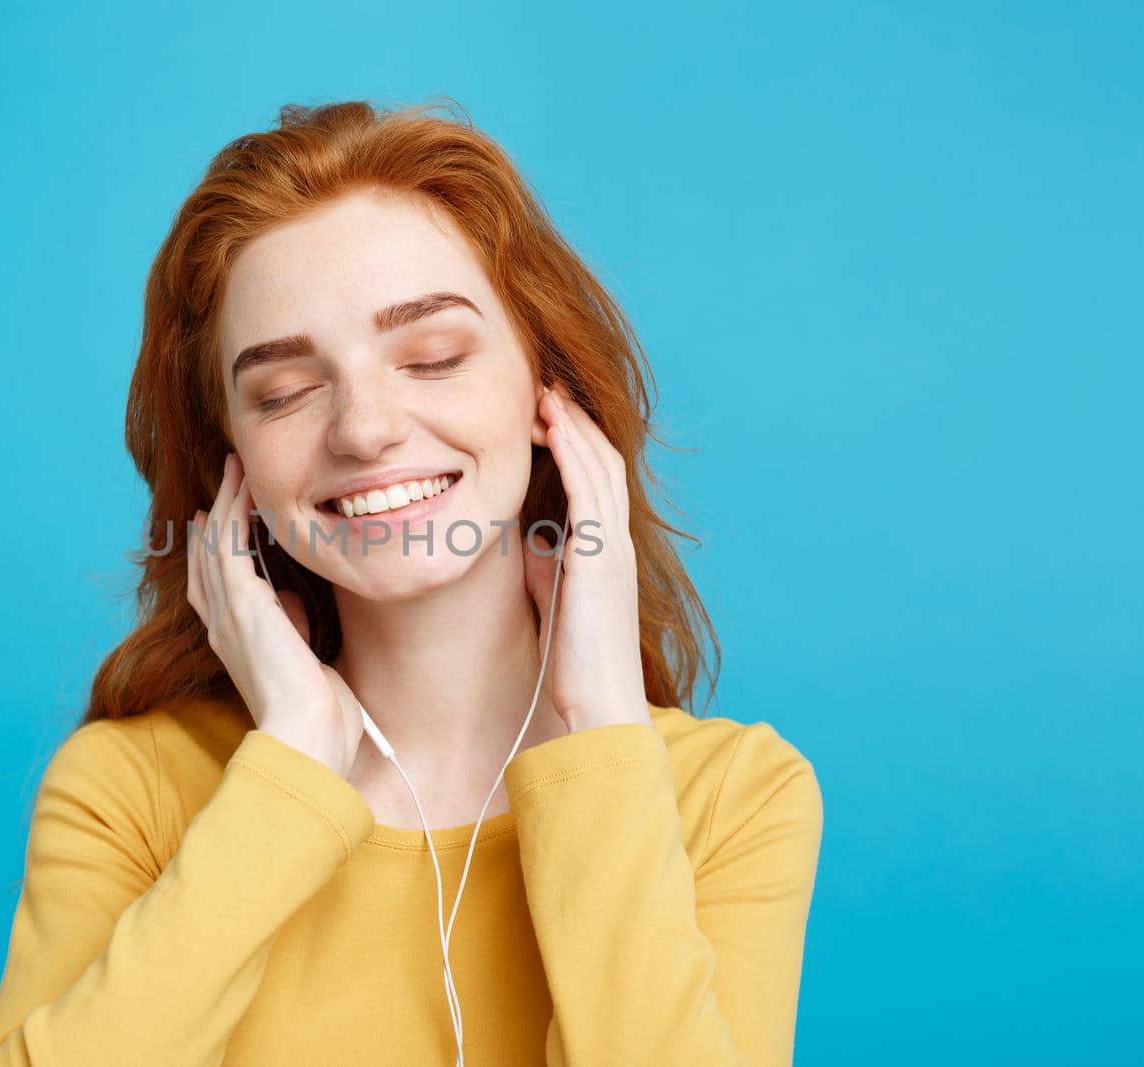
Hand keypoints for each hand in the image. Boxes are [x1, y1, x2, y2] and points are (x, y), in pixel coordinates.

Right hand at [187, 452, 368, 776]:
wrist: (307, 736)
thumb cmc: (318, 719)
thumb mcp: (306, 668)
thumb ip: (295, 635)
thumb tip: (292, 608)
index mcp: (236, 648)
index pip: (214, 593)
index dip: (210, 558)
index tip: (214, 528)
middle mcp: (223, 628)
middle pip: (207, 562)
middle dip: (213, 522)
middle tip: (222, 487)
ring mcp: (228, 613)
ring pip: (217, 542)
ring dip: (226, 501)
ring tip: (234, 468)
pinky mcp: (241, 601)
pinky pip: (228, 540)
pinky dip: (234, 508)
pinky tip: (242, 483)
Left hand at [522, 383, 651, 731]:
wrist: (597, 710)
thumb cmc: (574, 663)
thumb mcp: (551, 597)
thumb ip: (544, 562)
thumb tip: (528, 533)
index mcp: (604, 551)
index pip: (595, 479)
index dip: (572, 440)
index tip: (541, 411)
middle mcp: (615, 543)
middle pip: (601, 461)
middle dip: (573, 419)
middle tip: (544, 384)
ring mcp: (612, 549)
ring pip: (598, 467)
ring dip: (570, 425)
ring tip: (543, 391)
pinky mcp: (600, 560)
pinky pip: (589, 492)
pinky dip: (571, 454)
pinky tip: (550, 427)